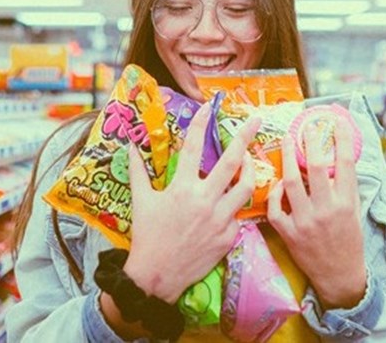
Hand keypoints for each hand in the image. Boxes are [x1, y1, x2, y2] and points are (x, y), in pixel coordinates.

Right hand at [124, 103, 259, 302]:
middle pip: (232, 162)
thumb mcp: (141, 201)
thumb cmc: (146, 236)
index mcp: (181, 188)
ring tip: (250, 161)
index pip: (192, 147)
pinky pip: (239, 215)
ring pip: (247, 187)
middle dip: (245, 137)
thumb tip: (129, 146)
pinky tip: (231, 202)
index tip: (207, 107)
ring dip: (251, 170)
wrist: (156, 277)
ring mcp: (220, 219)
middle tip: (256, 120)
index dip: (199, 124)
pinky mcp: (229, 237)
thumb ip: (138, 171)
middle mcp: (204, 200)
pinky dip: (236, 206)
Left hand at [267, 118, 366, 308]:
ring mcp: (305, 222)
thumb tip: (338, 155)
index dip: (342, 138)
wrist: (339, 276)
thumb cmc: (349, 240)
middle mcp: (326, 210)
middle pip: (316, 167)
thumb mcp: (355, 212)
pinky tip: (278, 183)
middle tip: (306, 126)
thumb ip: (345, 186)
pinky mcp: (289, 234)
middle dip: (311, 142)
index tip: (338, 121)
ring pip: (291, 183)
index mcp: (346, 203)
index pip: (346, 163)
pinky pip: (275, 208)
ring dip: (288, 159)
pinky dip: (275, 193)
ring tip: (287, 141)